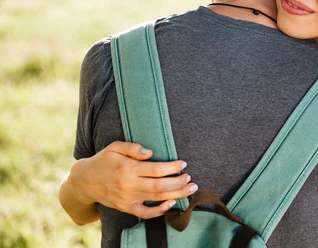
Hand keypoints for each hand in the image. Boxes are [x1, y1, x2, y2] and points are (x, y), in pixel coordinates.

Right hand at [71, 141, 196, 218]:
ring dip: (176, 194)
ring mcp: (127, 198)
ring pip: (156, 199)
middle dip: (179, 183)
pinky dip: (159, 211)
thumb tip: (150, 152)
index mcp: (127, 168)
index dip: (172, 167)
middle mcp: (128, 185)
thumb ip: (132, 147)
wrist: (84, 182)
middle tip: (191, 179)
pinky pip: (145, 213)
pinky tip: (171, 203)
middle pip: (159, 186)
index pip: (156, 169)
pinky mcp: (126, 208)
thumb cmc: (103, 161)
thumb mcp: (114, 147)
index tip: (183, 163)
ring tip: (190, 190)